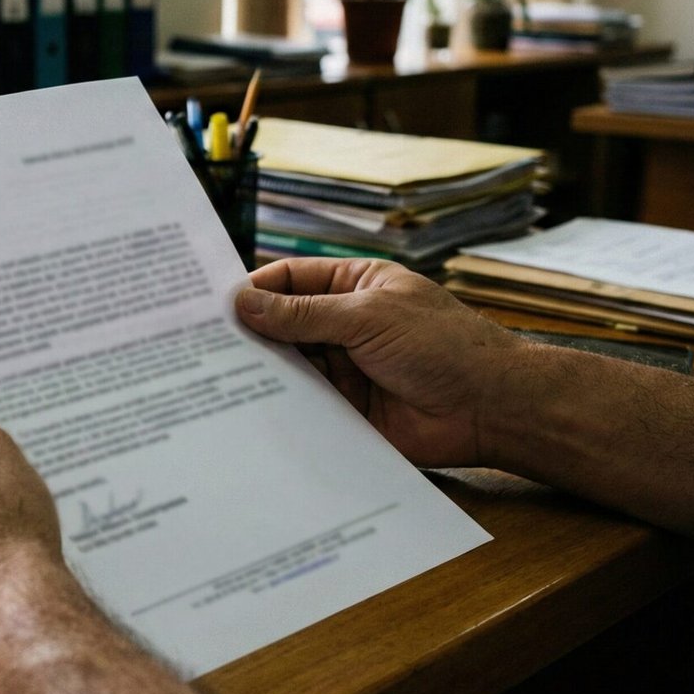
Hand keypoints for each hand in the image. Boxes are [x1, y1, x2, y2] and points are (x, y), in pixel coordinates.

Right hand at [235, 258, 527, 467]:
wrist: (491, 410)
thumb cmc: (444, 346)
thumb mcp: (368, 317)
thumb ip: (304, 314)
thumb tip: (245, 303)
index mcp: (355, 288)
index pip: (292, 280)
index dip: (255, 289)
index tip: (214, 305)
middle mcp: (346, 327)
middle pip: (284, 326)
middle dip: (251, 334)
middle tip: (203, 345)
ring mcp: (345, 370)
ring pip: (290, 368)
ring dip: (262, 372)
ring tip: (216, 378)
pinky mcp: (346, 412)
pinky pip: (304, 407)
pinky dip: (280, 408)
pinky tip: (248, 410)